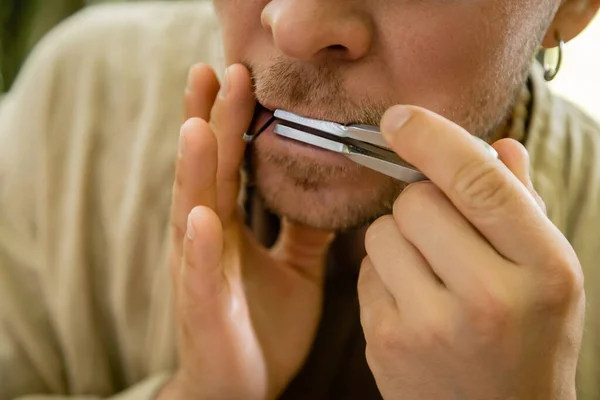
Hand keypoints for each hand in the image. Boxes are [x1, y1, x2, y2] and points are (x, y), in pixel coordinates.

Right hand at [157, 64, 334, 399]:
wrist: (240, 388)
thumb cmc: (261, 327)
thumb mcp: (296, 268)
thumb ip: (304, 228)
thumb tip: (331, 189)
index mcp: (228, 228)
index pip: (227, 163)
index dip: (230, 120)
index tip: (240, 75)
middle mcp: (206, 241)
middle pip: (205, 172)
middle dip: (208, 122)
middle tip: (215, 71)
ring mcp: (199, 273)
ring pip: (191, 212)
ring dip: (193, 169)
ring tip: (197, 126)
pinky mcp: (202, 310)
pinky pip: (198, 275)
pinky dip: (198, 245)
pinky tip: (202, 217)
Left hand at [358, 106, 584, 399]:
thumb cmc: (530, 336)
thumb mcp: (548, 274)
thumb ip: (523, 204)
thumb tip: (499, 143)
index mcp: (544, 271)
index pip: (480, 183)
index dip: (434, 138)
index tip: (399, 117)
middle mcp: (489, 299)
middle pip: (416, 202)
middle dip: (421, 202)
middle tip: (442, 230)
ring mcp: (431, 326)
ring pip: (381, 233)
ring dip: (399, 238)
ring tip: (430, 271)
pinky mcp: (386, 343)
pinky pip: (364, 270)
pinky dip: (383, 273)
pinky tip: (412, 301)